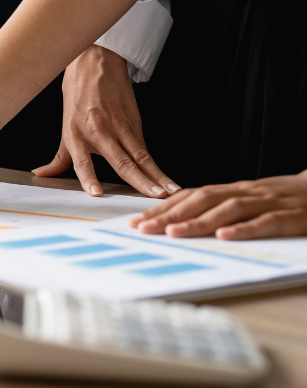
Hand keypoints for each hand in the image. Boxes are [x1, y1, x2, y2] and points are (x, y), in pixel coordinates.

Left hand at [33, 45, 178, 198]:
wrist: (96, 62)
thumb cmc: (78, 93)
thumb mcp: (64, 126)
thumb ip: (59, 157)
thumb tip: (42, 174)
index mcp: (76, 135)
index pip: (82, 162)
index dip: (88, 178)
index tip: (96, 193)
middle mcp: (99, 132)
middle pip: (121, 161)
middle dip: (140, 182)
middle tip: (154, 198)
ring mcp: (119, 127)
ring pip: (140, 156)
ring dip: (156, 176)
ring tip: (168, 191)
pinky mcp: (134, 121)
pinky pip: (144, 147)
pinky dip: (155, 164)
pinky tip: (165, 178)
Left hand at [130, 173, 306, 239]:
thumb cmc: (282, 200)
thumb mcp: (247, 202)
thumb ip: (219, 209)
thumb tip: (179, 222)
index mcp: (232, 190)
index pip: (190, 197)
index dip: (162, 208)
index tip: (136, 221)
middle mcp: (245, 192)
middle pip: (201, 200)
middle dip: (169, 215)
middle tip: (143, 228)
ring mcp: (267, 202)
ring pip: (228, 209)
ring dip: (198, 221)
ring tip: (173, 233)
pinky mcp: (290, 216)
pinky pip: (264, 222)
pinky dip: (244, 229)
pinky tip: (224, 236)